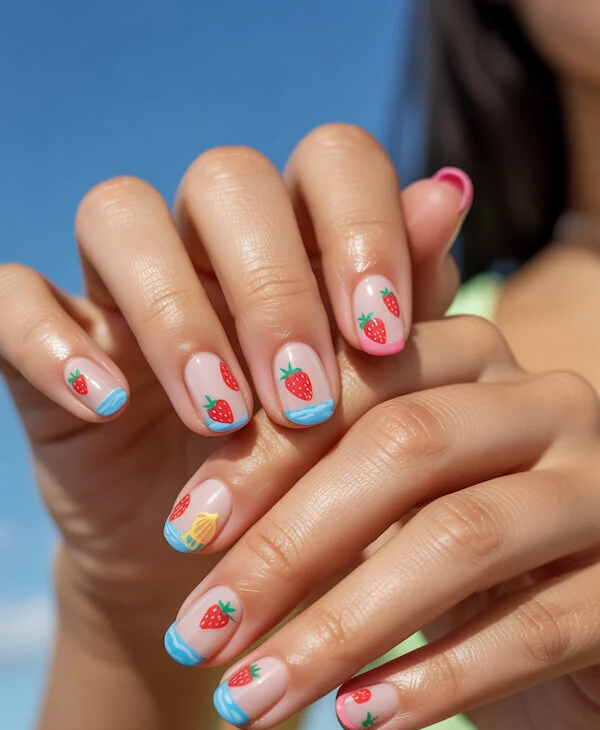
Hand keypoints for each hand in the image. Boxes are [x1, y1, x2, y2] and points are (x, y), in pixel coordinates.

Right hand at [0, 127, 467, 625]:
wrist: (220, 561)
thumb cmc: (311, 476)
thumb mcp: (371, 404)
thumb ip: (404, 304)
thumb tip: (449, 195)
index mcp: (299, 240)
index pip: (331, 160)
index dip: (361, 227)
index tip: (382, 334)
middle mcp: (206, 242)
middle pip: (226, 179)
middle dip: (273, 288)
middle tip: (303, 397)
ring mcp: (119, 286)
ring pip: (119, 216)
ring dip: (176, 313)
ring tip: (219, 415)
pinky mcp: (45, 340)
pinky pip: (13, 297)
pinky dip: (53, 341)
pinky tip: (106, 403)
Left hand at [167, 315, 599, 729]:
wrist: (568, 650)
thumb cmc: (446, 569)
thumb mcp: (376, 514)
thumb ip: (306, 481)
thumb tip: (192, 520)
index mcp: (475, 362)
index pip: (359, 378)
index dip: (263, 455)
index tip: (184, 537)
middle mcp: (549, 404)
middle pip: (405, 447)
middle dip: (286, 547)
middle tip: (197, 634)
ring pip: (461, 538)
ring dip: (338, 629)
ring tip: (250, 699)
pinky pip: (536, 629)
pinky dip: (436, 680)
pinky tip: (356, 720)